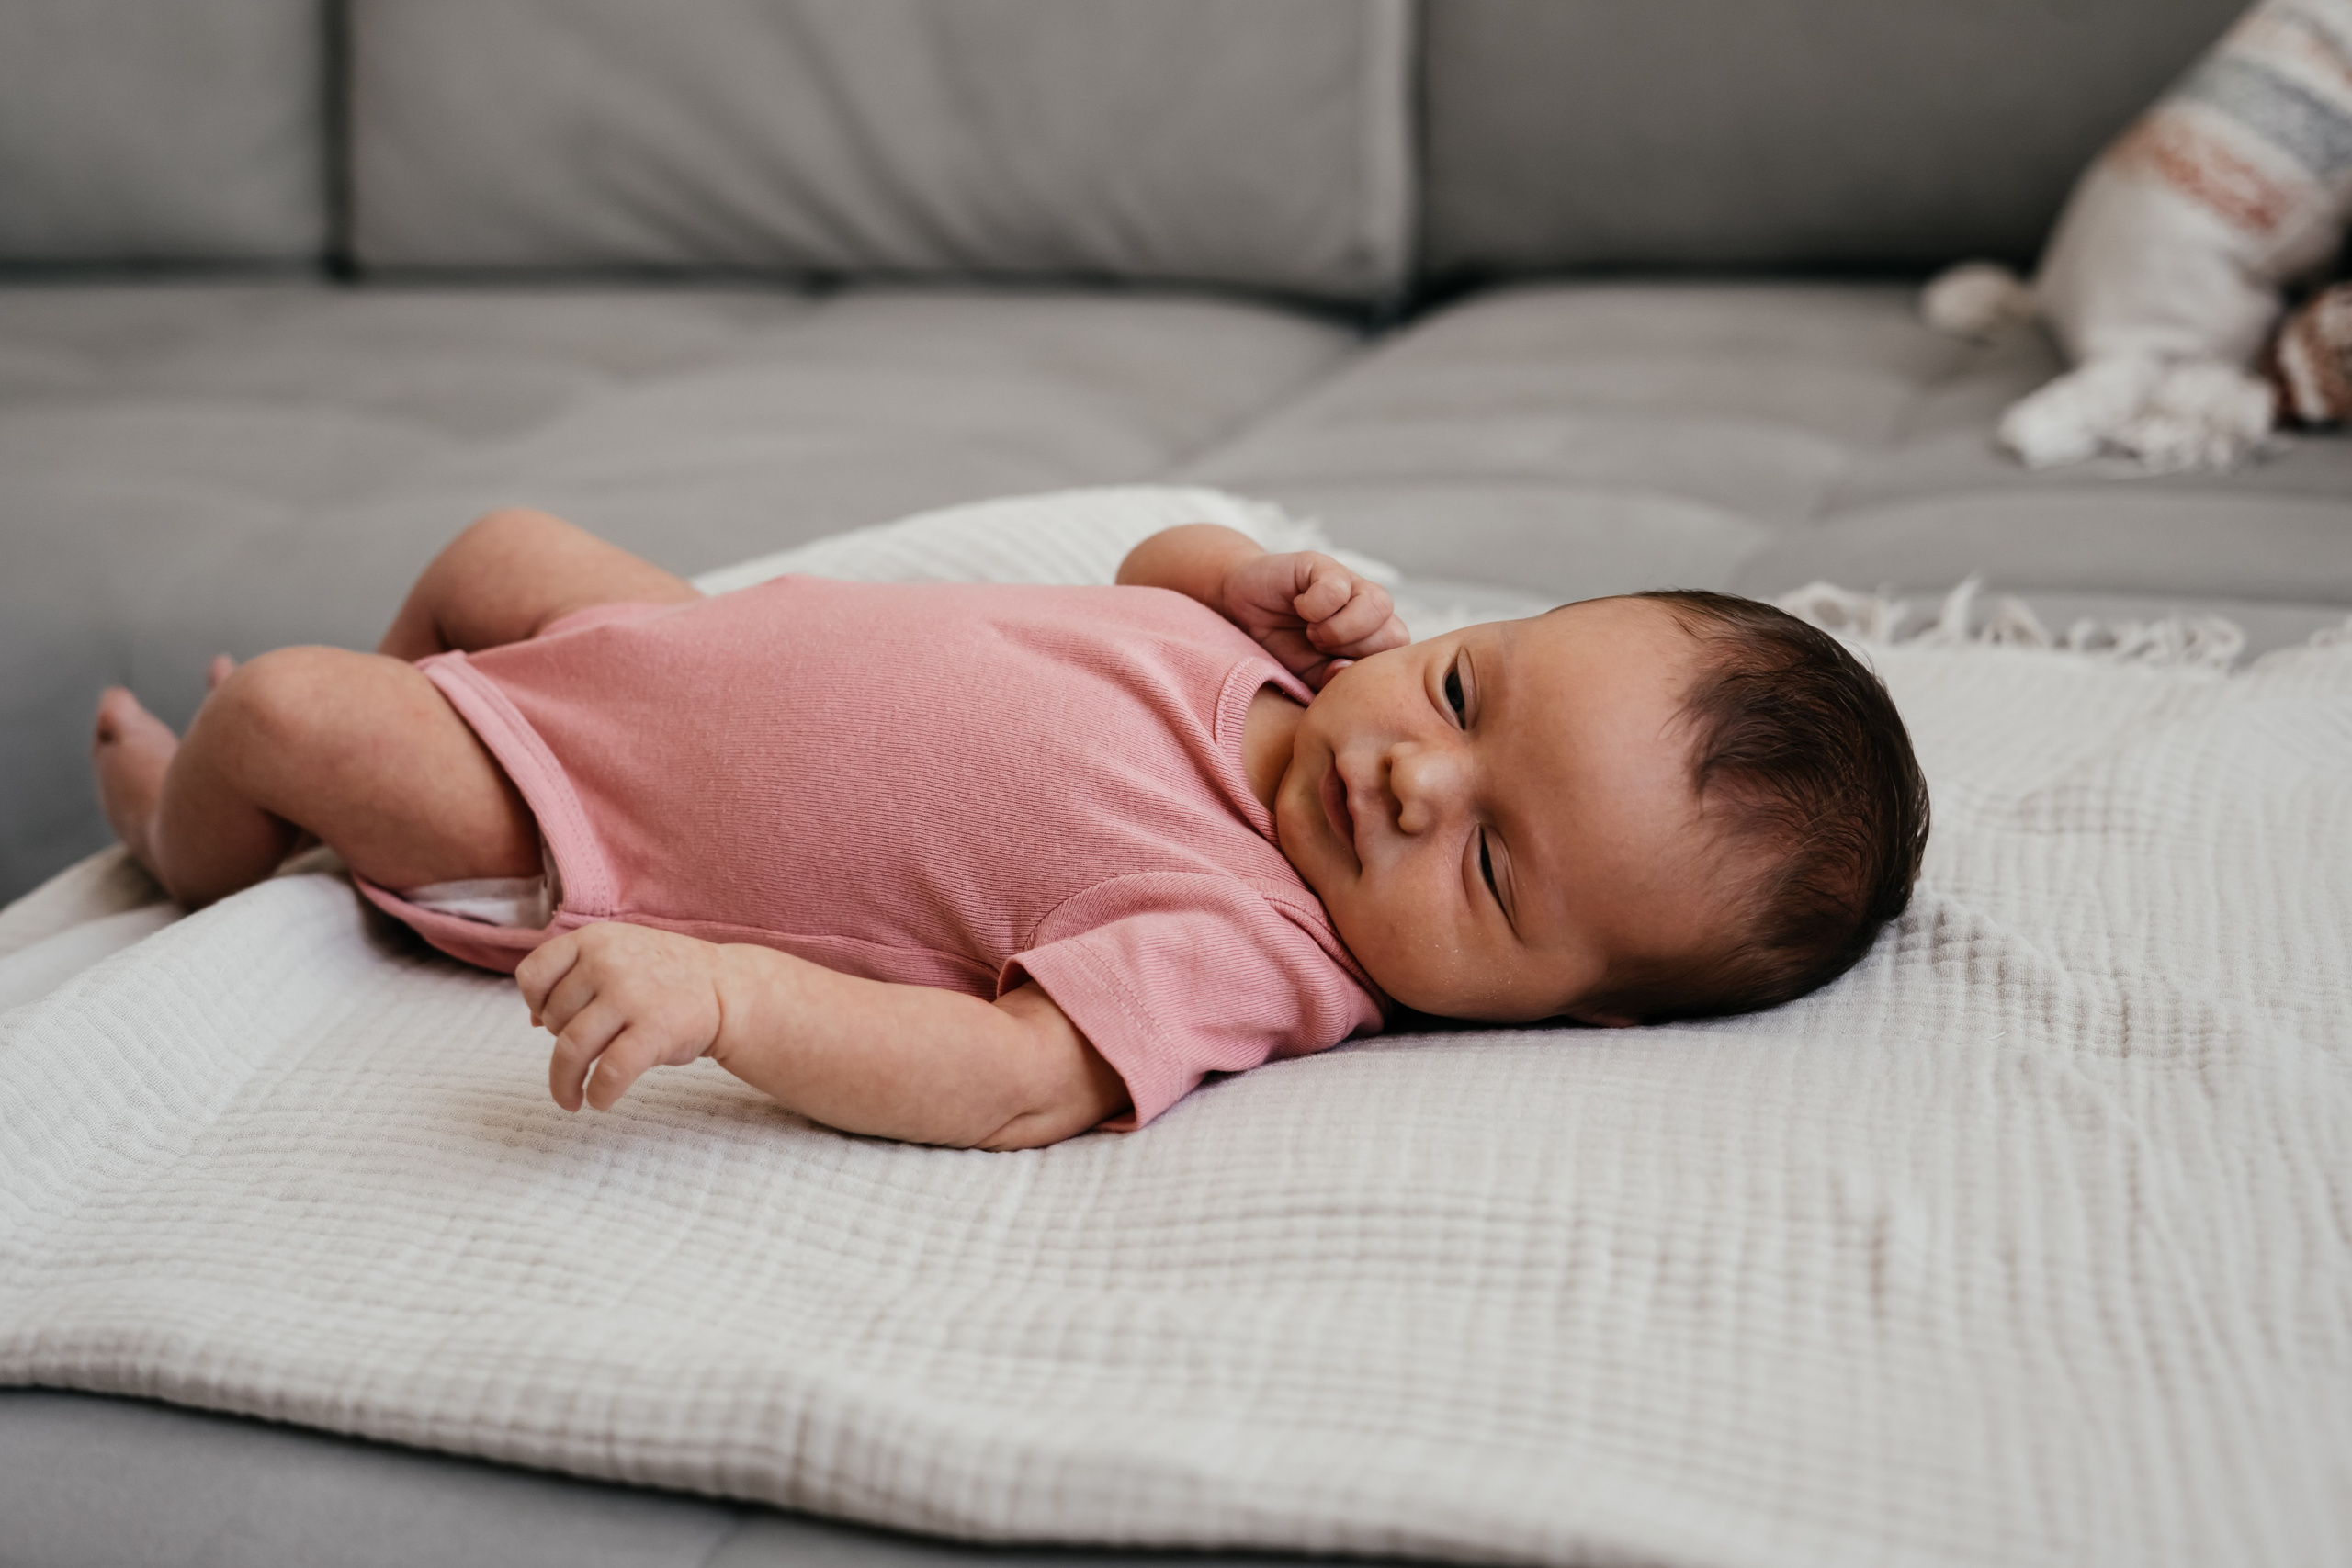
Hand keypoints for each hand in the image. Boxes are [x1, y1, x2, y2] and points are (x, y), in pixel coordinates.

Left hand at [517, 922, 726, 1110]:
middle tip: (589, 1049)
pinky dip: (598, 1093)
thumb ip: (574, 977)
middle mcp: (608, 962)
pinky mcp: (655, 1030)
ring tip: (570, 1099)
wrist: (729, 988)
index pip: (533, 974)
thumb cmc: (665, 977)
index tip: (550, 1022)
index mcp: (595, 939)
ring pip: (571, 1049)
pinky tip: (599, 1100)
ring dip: (563, 1083)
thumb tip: (530, 1020)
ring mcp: (631, 995)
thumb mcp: (618, 955)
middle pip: (552, 1019)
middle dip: (562, 1041)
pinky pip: (610, 1072)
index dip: (532, 1004)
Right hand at [1219, 551, 1408, 688]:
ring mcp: (1352, 584)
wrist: (1241, 611)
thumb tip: (1345, 669)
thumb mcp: (1310, 676)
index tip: (1327, 671)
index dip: (1363, 673)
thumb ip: (1334, 682)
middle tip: (1318, 647)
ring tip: (1311, 631)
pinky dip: (1315, 606)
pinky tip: (1299, 606)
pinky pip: (1338, 589)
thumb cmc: (1281, 645)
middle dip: (1353, 651)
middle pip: (1396, 635)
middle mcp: (1371, 610)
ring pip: (1379, 606)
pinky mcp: (1325, 566)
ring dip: (1339, 629)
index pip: (1397, 663)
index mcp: (1374, 639)